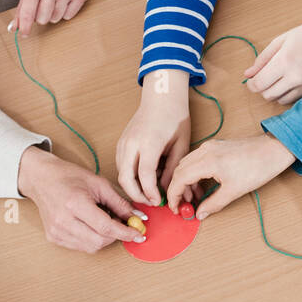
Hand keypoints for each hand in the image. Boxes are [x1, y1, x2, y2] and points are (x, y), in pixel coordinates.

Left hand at [9, 0, 91, 36]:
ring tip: (55, 1)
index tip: (24, 33)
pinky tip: (65, 0)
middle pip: (42, 19)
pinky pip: (69, 16)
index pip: (28, 11)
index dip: (25, 26)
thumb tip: (13, 28)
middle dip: (42, 17)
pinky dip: (66, 12)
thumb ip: (22, 9)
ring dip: (54, 14)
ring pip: (56, 18)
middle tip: (44, 5)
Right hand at [16, 146, 144, 252]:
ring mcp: (56, 232)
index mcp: (75, 204)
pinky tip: (91, 226)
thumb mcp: (99, 184)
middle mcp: (63, 221)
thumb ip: (119, 203)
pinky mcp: (53, 238)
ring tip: (103, 221)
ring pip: (91, 247)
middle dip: (116, 235)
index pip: (105, 227)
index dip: (125, 232)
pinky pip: (80, 247)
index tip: (138, 234)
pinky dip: (91, 239)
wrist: (41, 179)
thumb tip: (138, 217)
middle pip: (99, 241)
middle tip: (122, 223)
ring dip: (104, 238)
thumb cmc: (69, 176)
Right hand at [115, 70, 197, 205]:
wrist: (161, 98)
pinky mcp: (121, 143)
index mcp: (149, 142)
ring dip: (133, 186)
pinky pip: (121, 165)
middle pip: (125, 178)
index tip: (159, 201)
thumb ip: (173, 169)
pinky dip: (130, 176)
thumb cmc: (174, 118)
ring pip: (121, 173)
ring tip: (150, 192)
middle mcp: (132, 143)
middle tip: (151, 202)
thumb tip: (168, 190)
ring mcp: (123, 143)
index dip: (151, 192)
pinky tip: (144, 178)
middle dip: (136, 195)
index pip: (145, 176)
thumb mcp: (181, 145)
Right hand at [165, 133, 295, 219]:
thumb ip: (213, 203)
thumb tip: (200, 213)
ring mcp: (210, 147)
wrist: (273, 150)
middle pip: (179, 170)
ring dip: (185, 181)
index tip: (176, 208)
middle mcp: (205, 150)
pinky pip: (196, 160)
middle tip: (183, 205)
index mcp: (208, 161)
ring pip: (186, 164)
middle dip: (177, 189)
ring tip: (194, 198)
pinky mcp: (216, 146)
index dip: (174, 195)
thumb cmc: (258, 167)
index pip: (179, 178)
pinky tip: (202, 185)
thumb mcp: (234, 191)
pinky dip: (193, 173)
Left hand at [243, 9, 301, 104]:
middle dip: (262, 88)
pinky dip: (289, 94)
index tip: (251, 80)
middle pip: (268, 95)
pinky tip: (292, 81)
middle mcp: (295, 77)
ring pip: (280, 100)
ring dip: (275, 92)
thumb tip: (248, 74)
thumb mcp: (281, 40)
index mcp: (284, 61)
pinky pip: (295, 100)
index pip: (259, 84)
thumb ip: (263, 59)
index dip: (251, 84)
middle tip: (265, 77)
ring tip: (280, 78)